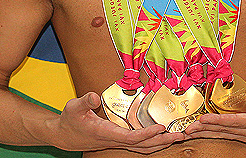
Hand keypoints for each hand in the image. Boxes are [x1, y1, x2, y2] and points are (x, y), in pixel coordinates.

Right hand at [50, 92, 185, 152]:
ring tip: (177, 137)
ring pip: (143, 148)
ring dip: (161, 144)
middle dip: (162, 142)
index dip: (147, 134)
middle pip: (143, 146)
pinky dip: (153, 142)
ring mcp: (117, 142)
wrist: (65, 136)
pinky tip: (162, 137)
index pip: (131, 137)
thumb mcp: (73, 107)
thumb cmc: (70, 120)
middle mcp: (115, 140)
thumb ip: (84, 101)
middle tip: (180, 135)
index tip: (161, 127)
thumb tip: (94, 96)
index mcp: (106, 133)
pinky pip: (139, 145)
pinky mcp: (118, 140)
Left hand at [183, 88, 245, 143]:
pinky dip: (213, 134)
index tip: (204, 118)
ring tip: (189, 130)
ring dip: (206, 133)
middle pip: (225, 131)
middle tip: (188, 126)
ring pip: (223, 135)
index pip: (235, 121)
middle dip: (206, 129)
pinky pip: (226, 135)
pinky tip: (201, 131)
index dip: (218, 120)